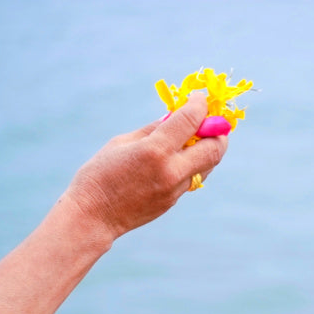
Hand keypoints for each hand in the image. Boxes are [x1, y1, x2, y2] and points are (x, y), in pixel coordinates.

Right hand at [63, 91, 228, 241]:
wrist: (94, 216)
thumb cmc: (100, 174)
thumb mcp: (122, 143)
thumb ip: (153, 129)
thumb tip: (175, 116)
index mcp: (155, 150)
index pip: (191, 120)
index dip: (200, 104)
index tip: (199, 97)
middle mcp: (172, 170)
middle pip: (215, 147)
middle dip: (219, 130)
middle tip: (211, 120)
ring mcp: (175, 189)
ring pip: (209, 164)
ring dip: (209, 147)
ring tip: (197, 136)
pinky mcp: (174, 200)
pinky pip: (194, 177)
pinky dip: (195, 162)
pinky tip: (181, 155)